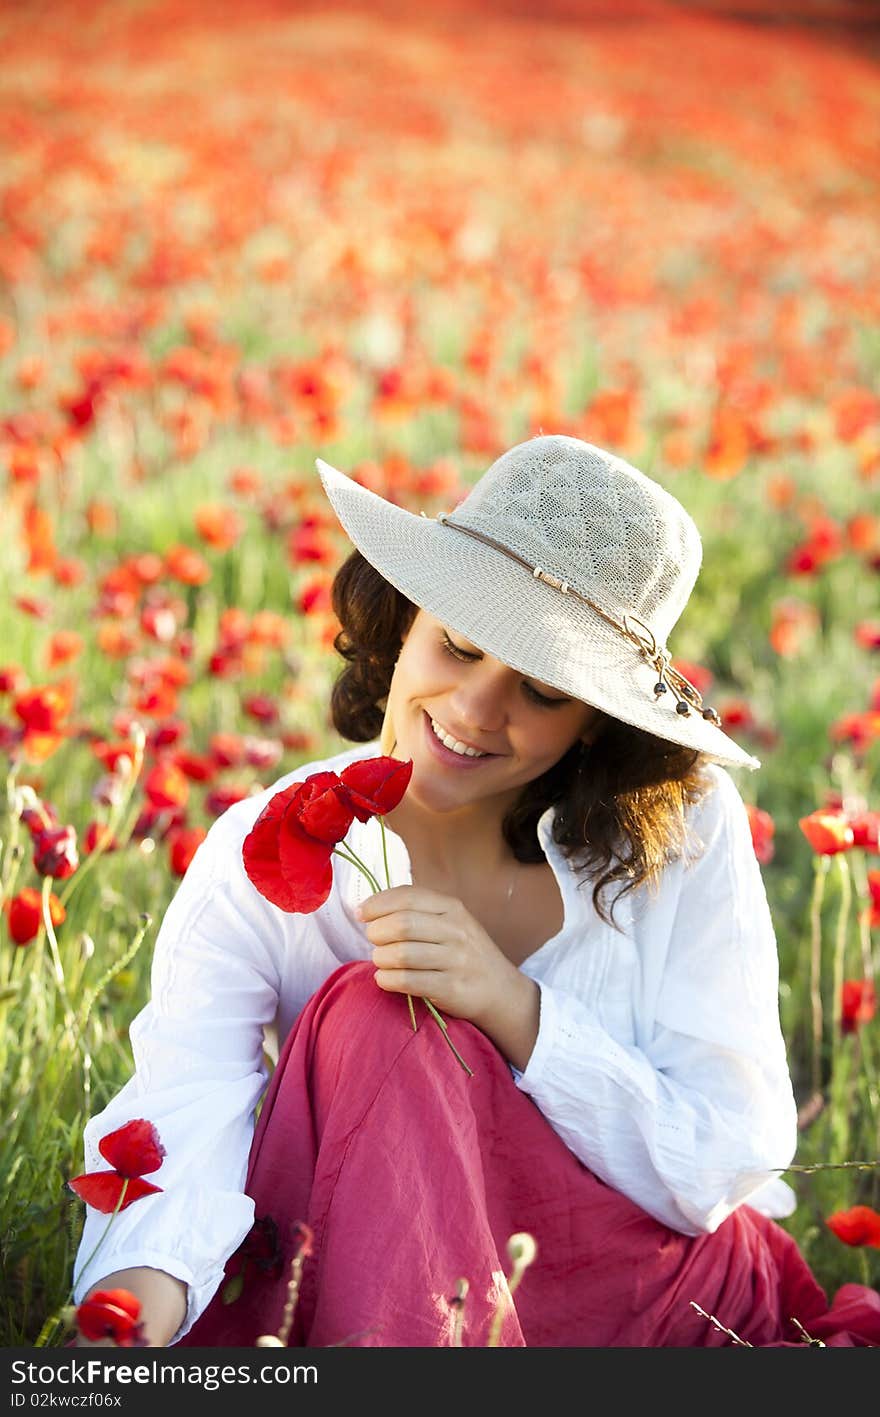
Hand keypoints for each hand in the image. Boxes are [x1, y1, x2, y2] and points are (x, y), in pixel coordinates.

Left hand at [358, 885, 539, 1069]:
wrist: (501, 990)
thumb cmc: (465, 953)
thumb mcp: (451, 922)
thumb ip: (418, 912)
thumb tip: (369, 908)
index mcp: (452, 908)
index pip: (408, 896)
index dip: (378, 903)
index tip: (361, 913)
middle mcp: (456, 931)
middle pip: (402, 924)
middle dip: (377, 932)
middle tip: (373, 940)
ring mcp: (456, 960)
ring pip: (402, 954)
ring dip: (380, 958)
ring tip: (380, 960)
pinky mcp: (451, 988)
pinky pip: (408, 981)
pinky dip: (387, 980)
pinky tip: (384, 979)